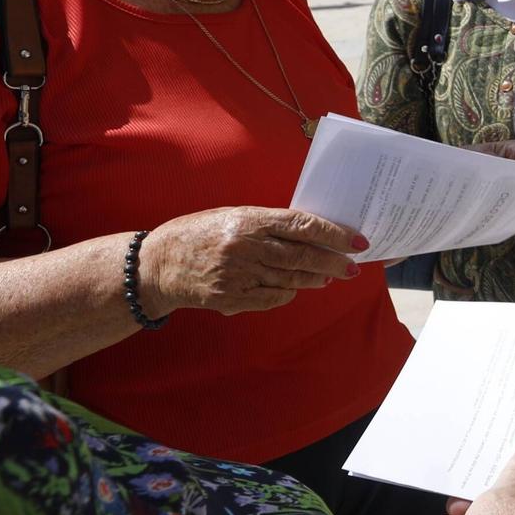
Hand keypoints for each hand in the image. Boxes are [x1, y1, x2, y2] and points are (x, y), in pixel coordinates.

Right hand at [138, 207, 362, 318]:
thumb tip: (310, 234)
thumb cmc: (199, 234)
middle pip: (303, 256)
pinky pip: (274, 298)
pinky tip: (296, 288)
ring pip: (292, 279)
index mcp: (248, 220)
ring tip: (328, 276)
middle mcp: (246, 247)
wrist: (158, 264)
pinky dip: (288, 293)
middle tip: (352, 266)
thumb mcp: (232, 216)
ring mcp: (240, 275)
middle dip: (333, 262)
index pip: (302, 226)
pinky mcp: (233, 298)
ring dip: (315, 278)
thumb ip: (268, 224)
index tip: (356, 241)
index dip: (334, 234)